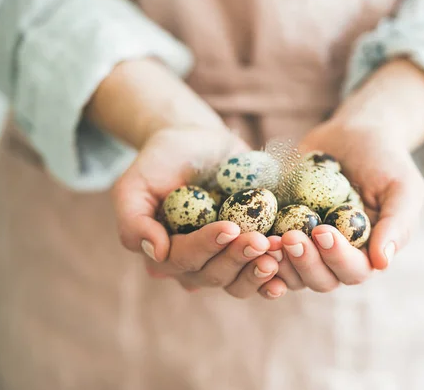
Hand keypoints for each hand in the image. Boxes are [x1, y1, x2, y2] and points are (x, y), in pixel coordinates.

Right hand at [112, 128, 280, 297]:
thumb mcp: (134, 184)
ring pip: (239, 281)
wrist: (195, 141)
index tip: (230, 227)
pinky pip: (262, 272)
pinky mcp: (249, 249)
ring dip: (259, 271)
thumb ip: (134, 220)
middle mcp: (195, 263)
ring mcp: (223, 258)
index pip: (184, 259)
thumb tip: (157, 253)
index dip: (207, 247)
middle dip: (238, 259)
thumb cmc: (161, 161)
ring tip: (279, 250)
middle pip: (215, 275)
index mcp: (165, 253)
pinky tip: (289, 266)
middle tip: (261, 241)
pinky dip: (277, 273)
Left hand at [258, 59, 423, 295]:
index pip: (354, 270)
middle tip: (289, 236)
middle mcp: (336, 257)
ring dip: (278, 261)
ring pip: (290, 272)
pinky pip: (267, 251)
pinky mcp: (282, 230)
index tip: (323, 230)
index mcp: (367, 253)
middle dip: (304, 262)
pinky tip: (246, 234)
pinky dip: (257, 248)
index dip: (337, 257)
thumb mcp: (403, 187)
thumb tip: (383, 263)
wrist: (354, 134)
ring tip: (265, 238)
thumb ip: (397, 224)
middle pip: (320, 279)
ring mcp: (308, 247)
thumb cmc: (385, 159)